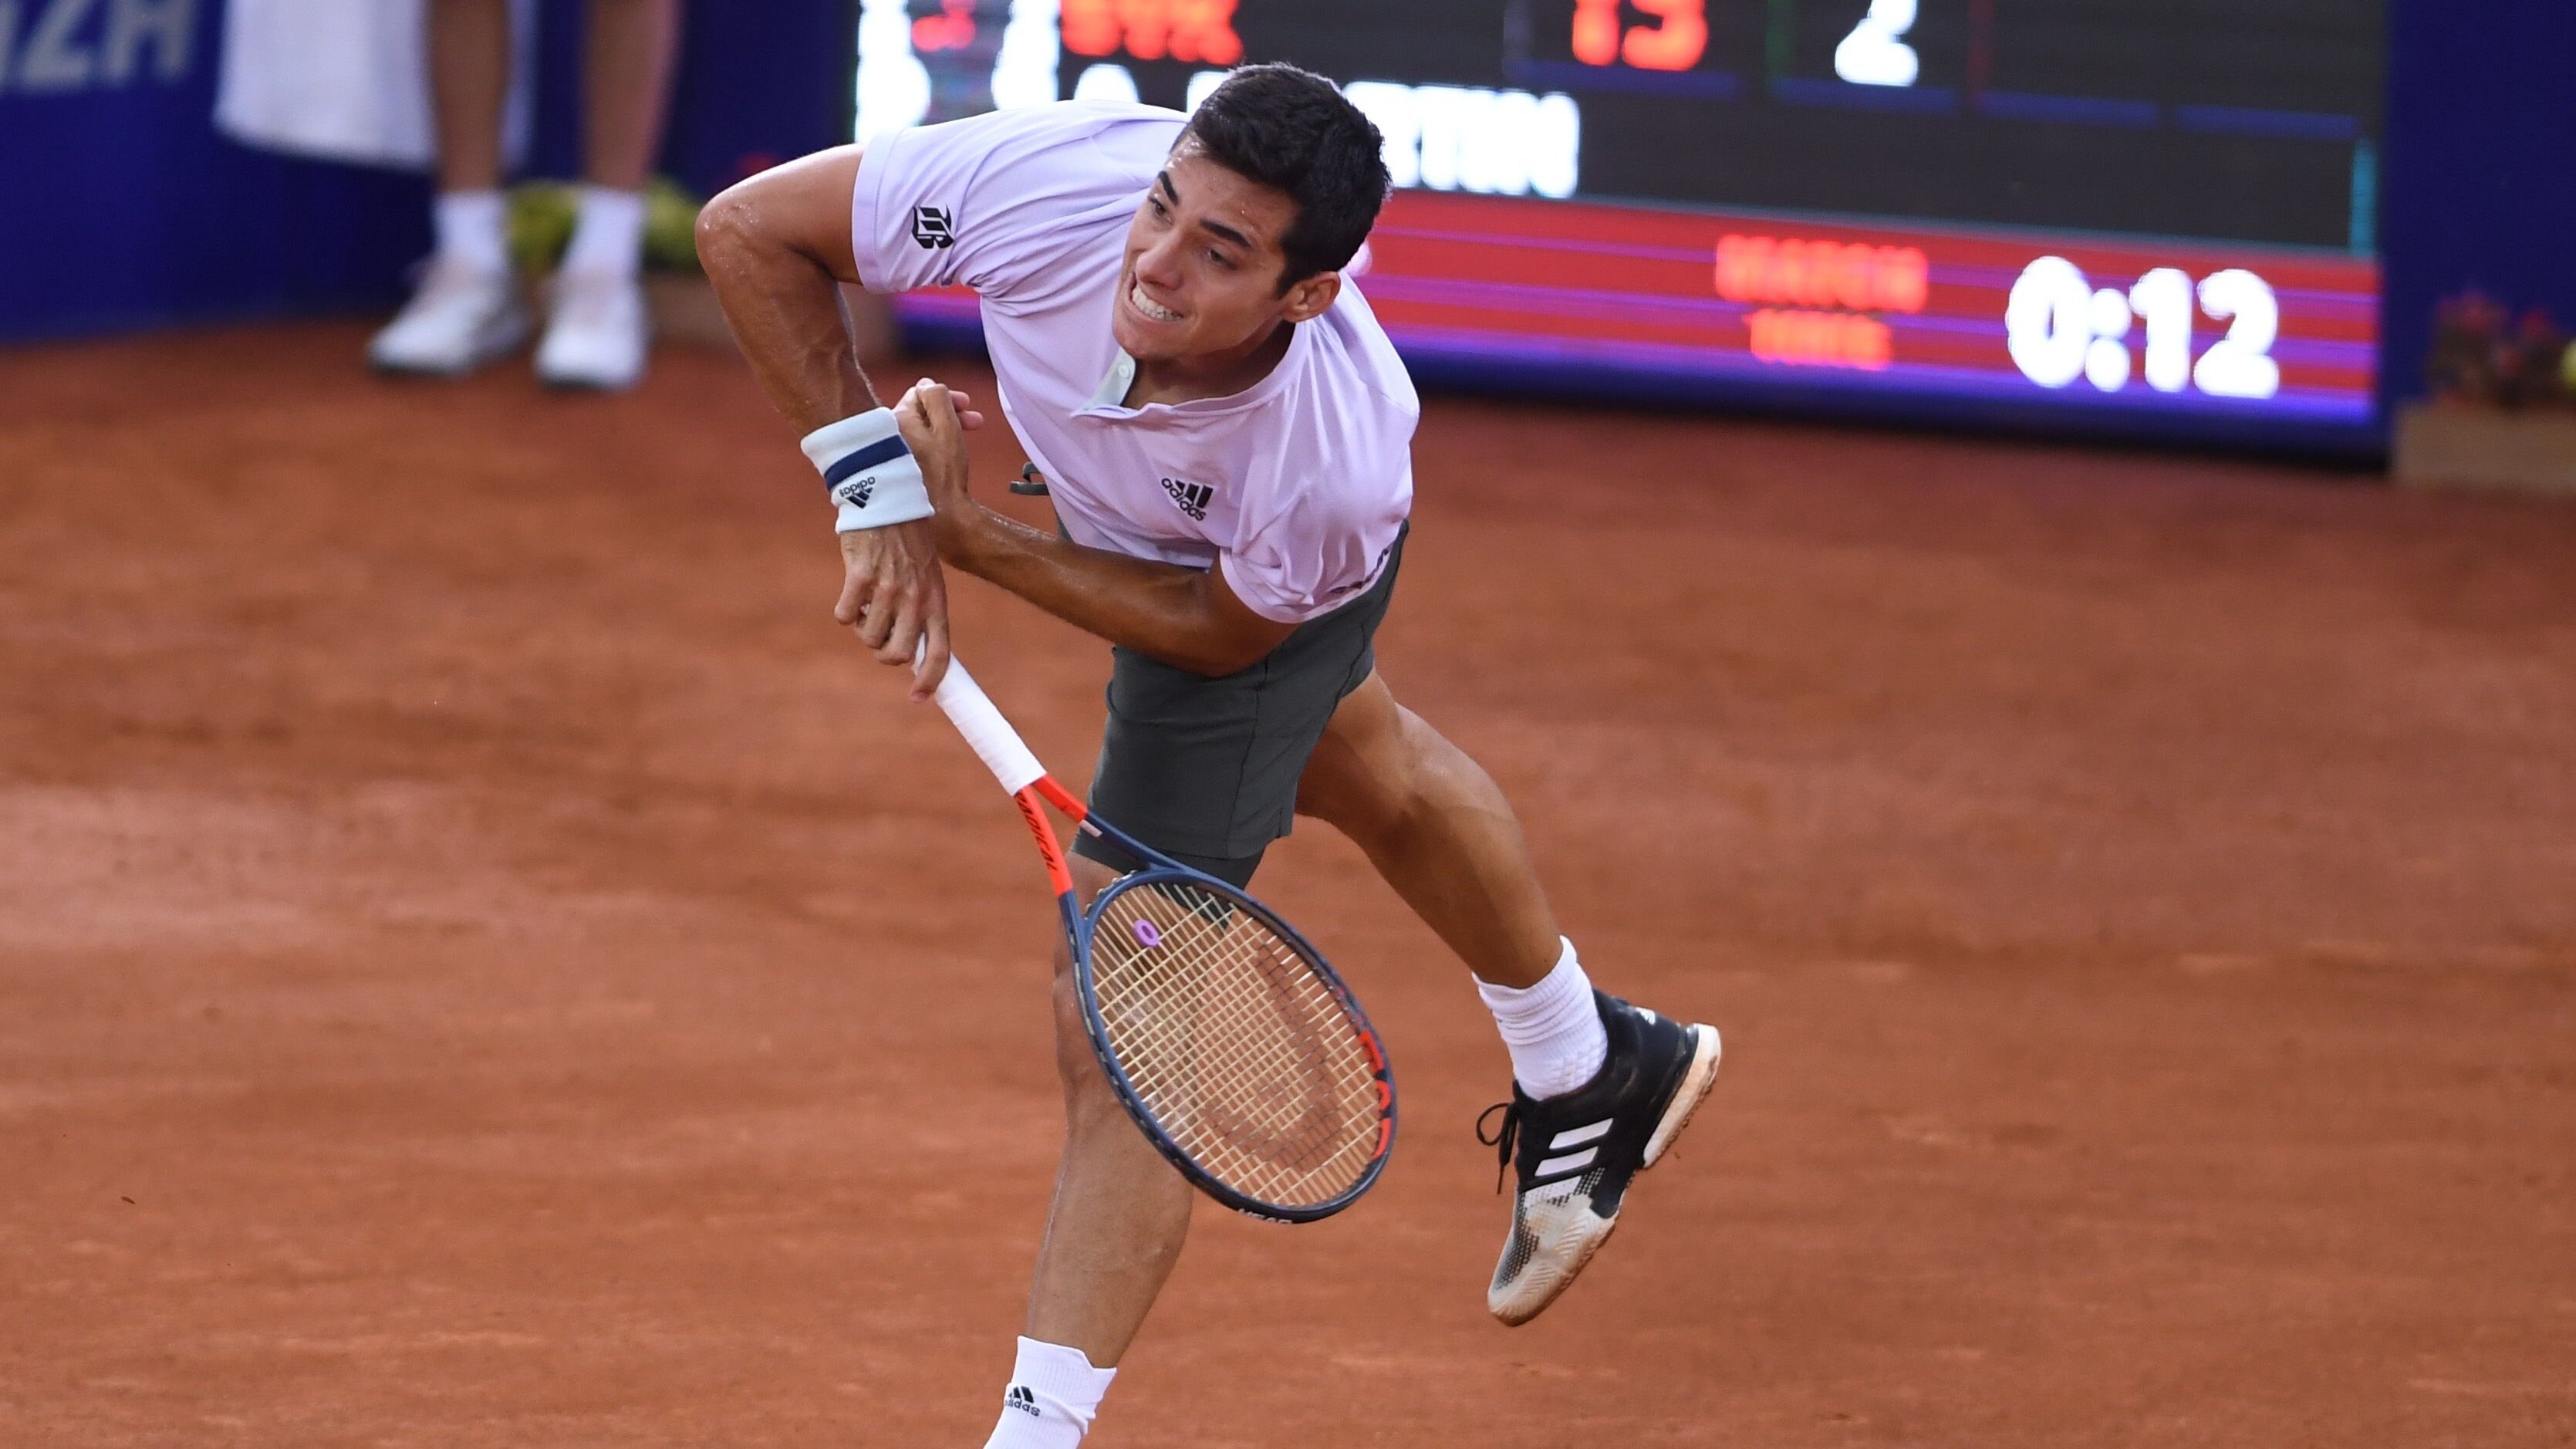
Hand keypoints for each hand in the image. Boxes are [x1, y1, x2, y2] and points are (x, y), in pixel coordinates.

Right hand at [836, 517, 949, 700]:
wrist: (886, 500)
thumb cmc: (908, 541)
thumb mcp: (927, 575)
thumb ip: (922, 609)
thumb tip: (910, 649)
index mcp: (936, 599)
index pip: (940, 651)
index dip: (930, 680)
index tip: (919, 698)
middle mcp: (915, 599)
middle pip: (898, 654)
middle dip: (884, 654)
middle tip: (879, 636)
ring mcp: (887, 589)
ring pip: (869, 638)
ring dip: (863, 628)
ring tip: (867, 603)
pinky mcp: (859, 578)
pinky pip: (845, 617)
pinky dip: (844, 612)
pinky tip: (851, 593)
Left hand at [893, 379, 981, 555]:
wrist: (937, 518)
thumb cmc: (943, 474)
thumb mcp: (947, 428)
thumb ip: (938, 399)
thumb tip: (928, 384)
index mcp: (896, 419)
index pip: (920, 393)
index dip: (947, 397)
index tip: (968, 406)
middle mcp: (885, 435)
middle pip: (919, 412)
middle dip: (948, 413)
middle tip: (974, 422)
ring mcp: (886, 455)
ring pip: (917, 431)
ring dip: (942, 429)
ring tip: (965, 439)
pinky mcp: (891, 472)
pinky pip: (912, 448)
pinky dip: (930, 446)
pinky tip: (945, 457)